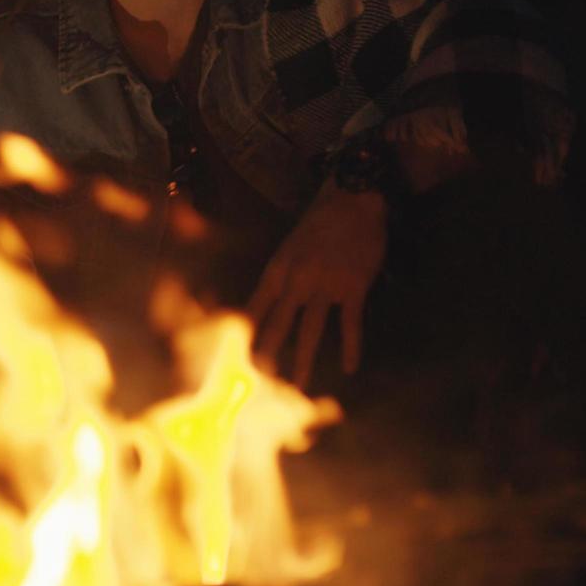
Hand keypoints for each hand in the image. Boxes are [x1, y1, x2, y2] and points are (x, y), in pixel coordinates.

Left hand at [250, 182, 388, 384]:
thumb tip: (270, 304)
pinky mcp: (353, 288)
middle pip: (278, 324)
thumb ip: (282, 276)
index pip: (255, 307)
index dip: (245, 332)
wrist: (352, 201)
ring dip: (303, 360)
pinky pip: (350, 324)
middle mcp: (297, 281)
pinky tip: (348, 367)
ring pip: (310, 330)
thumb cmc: (319, 223)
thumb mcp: (290, 247)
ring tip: (298, 385)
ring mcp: (325, 286)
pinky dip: (350, 347)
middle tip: (258, 381)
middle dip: (267, 353)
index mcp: (278, 270)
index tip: (232, 353)